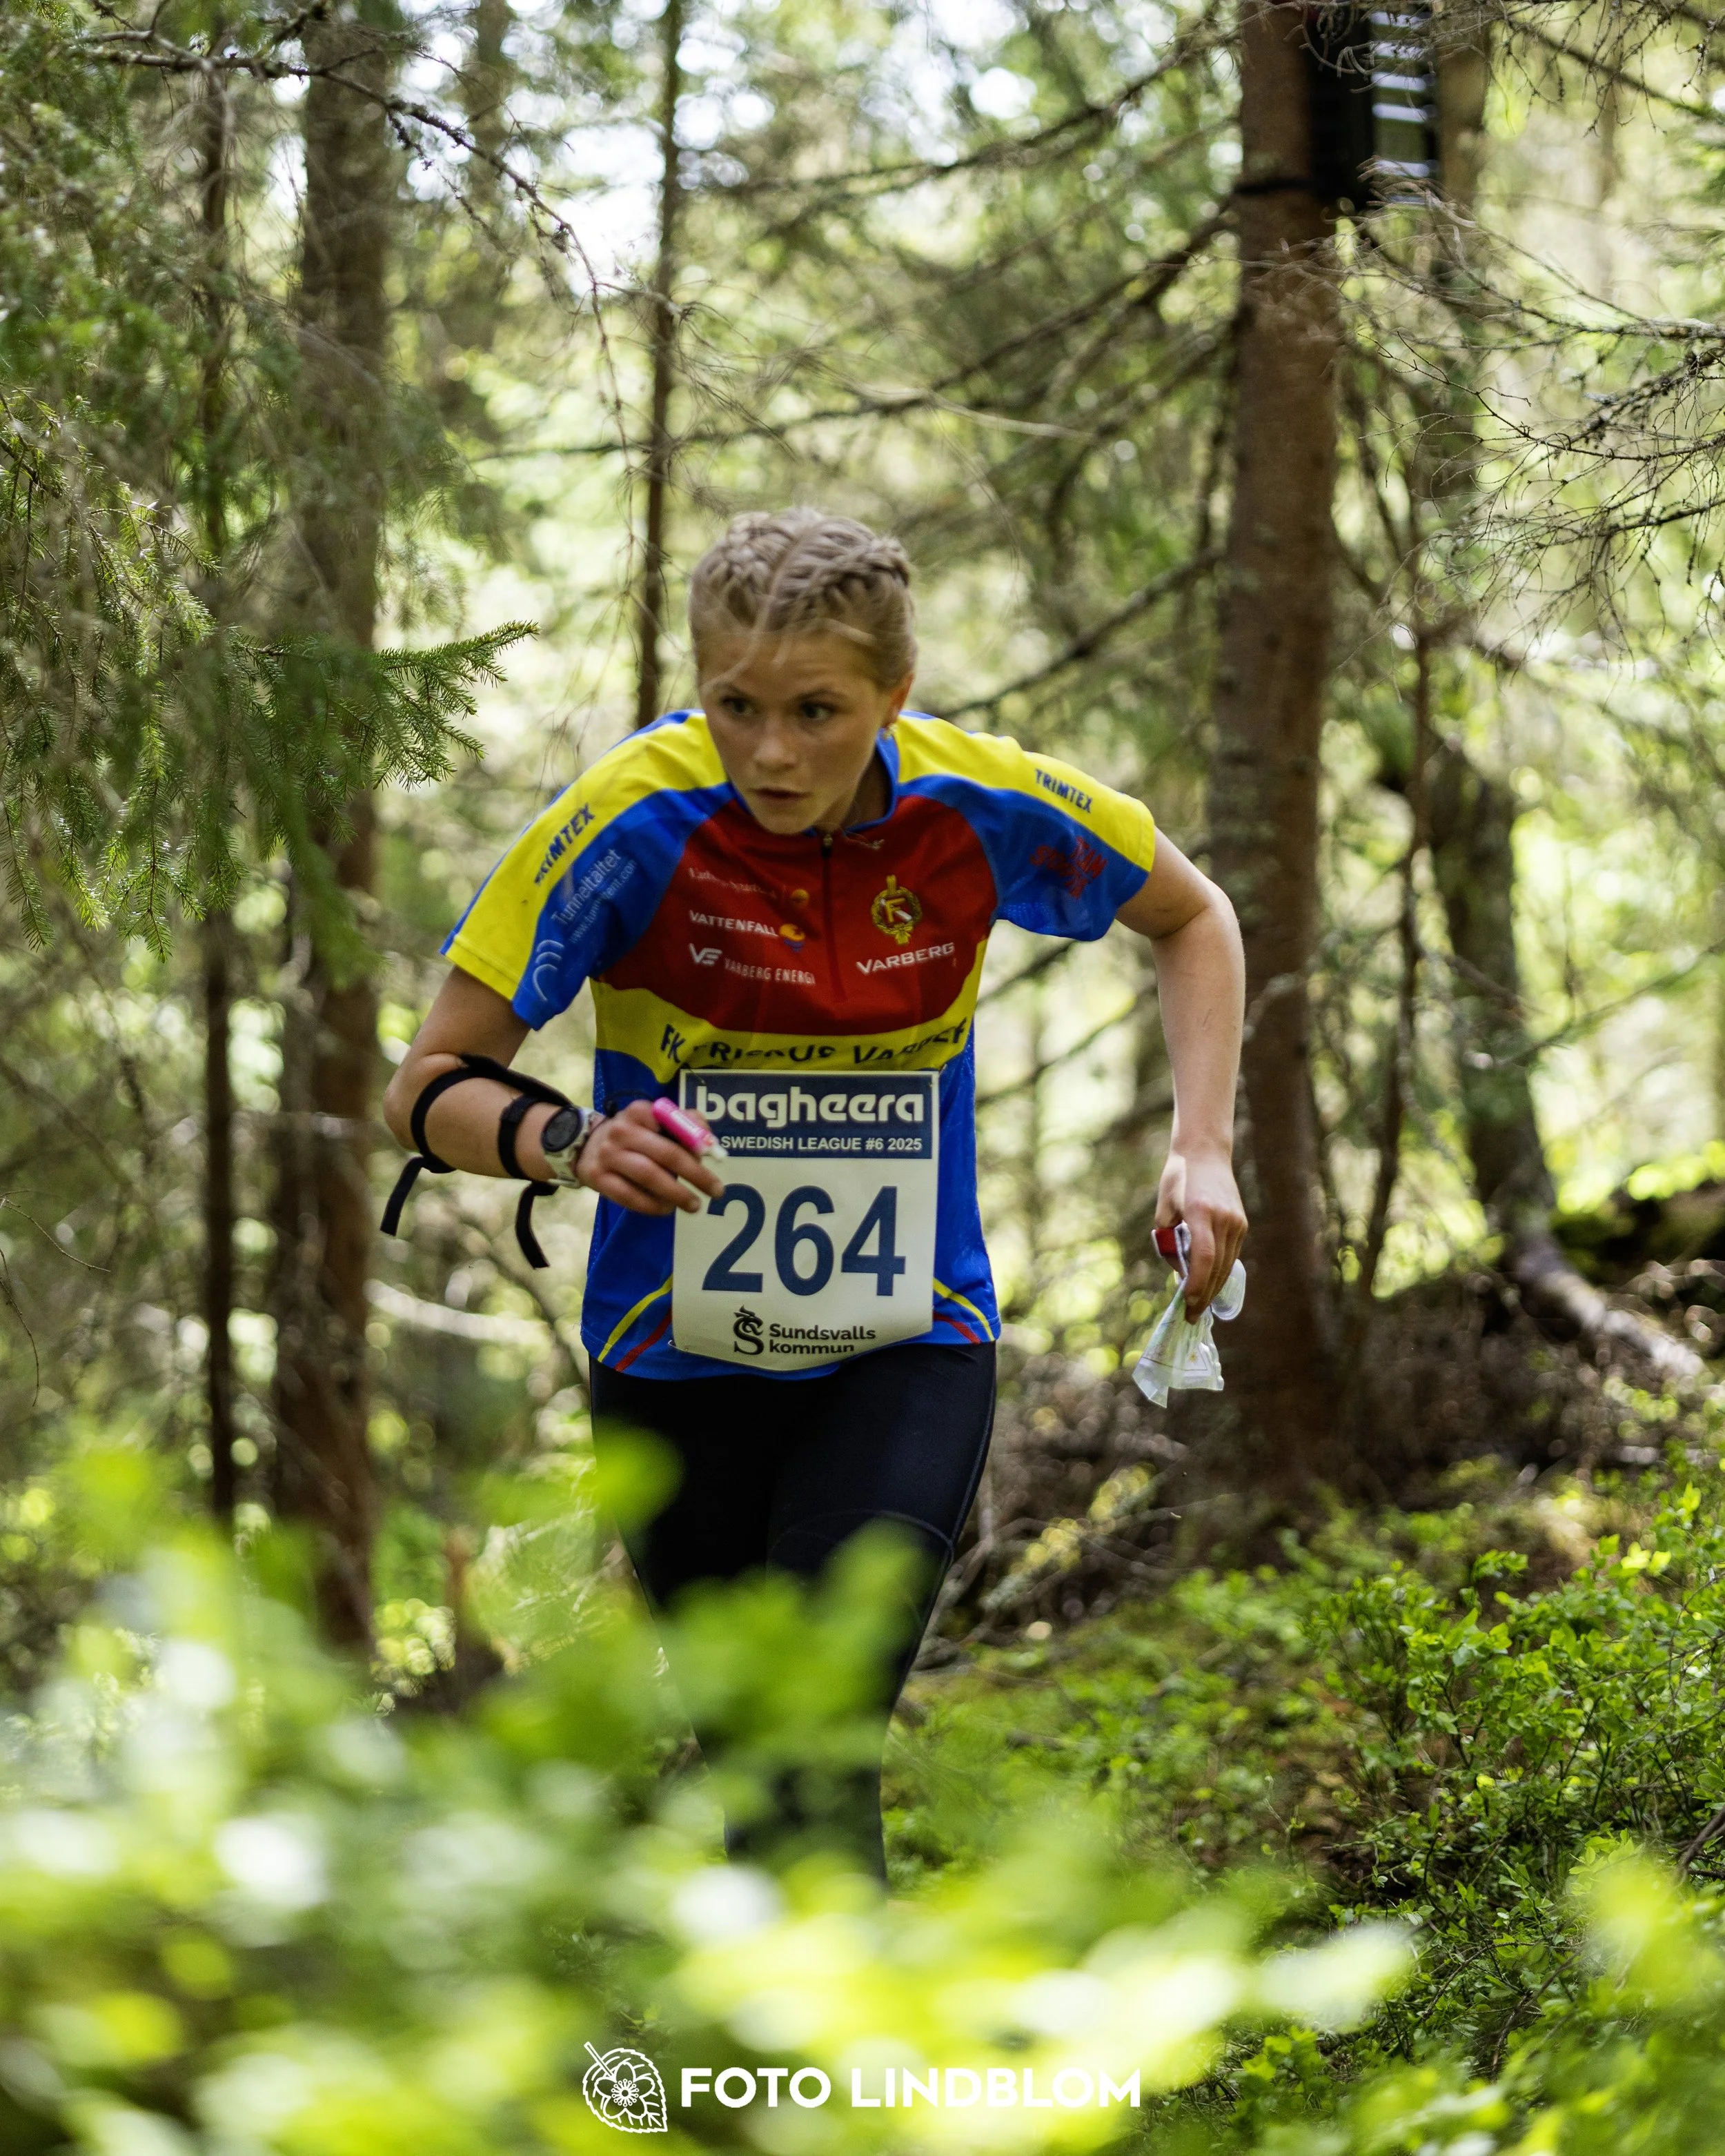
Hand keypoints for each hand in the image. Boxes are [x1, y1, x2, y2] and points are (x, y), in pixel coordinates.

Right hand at [567, 1099, 725, 1216]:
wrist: (586, 1147)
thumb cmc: (634, 1135)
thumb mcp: (655, 1121)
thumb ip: (686, 1124)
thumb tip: (710, 1143)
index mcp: (640, 1112)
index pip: (674, 1124)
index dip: (695, 1142)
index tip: (708, 1155)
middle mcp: (622, 1130)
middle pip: (666, 1153)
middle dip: (696, 1174)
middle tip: (716, 1191)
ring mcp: (608, 1155)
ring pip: (648, 1176)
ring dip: (676, 1193)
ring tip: (694, 1205)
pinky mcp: (598, 1178)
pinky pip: (629, 1196)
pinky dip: (652, 1205)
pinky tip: (667, 1209)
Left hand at [1155, 1146, 1246, 1316]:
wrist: (1205, 1153)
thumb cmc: (1177, 1178)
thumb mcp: (1163, 1207)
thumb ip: (1168, 1240)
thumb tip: (1179, 1270)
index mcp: (1200, 1212)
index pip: (1203, 1258)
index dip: (1196, 1284)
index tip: (1187, 1304)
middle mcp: (1223, 1219)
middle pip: (1216, 1267)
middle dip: (1203, 1295)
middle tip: (1191, 1316)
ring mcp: (1236, 1222)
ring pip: (1226, 1265)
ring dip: (1212, 1287)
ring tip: (1198, 1306)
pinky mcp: (1241, 1224)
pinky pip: (1230, 1254)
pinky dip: (1219, 1271)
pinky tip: (1208, 1284)